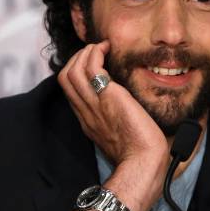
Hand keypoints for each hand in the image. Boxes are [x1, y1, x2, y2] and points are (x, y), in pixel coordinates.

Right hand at [57, 40, 168, 165]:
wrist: (143, 162)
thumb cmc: (140, 153)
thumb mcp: (121, 134)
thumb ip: (116, 120)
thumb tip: (126, 108)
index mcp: (89, 121)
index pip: (71, 91)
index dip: (78, 72)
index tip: (94, 64)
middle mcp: (87, 111)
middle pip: (65, 78)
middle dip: (78, 58)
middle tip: (96, 52)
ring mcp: (94, 104)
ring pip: (72, 70)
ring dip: (86, 52)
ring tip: (101, 48)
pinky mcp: (107, 96)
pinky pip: (90, 67)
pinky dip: (96, 53)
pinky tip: (108, 49)